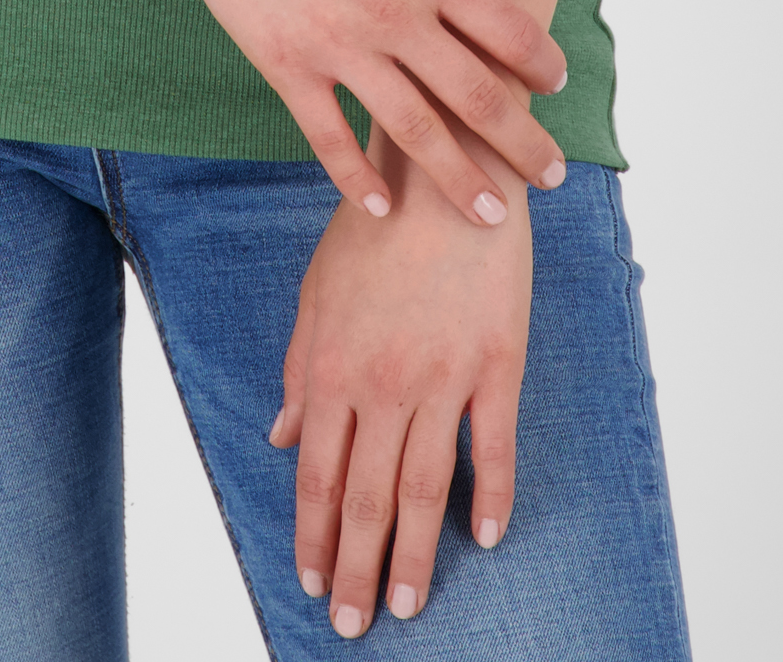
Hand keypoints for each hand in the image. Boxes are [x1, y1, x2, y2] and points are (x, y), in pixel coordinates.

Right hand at [138, 0, 566, 222]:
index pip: (508, 30)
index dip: (542, 63)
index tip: (555, 85)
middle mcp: (392, 13)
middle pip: (476, 95)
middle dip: (522, 143)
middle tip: (552, 176)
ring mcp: (338, 45)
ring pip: (414, 131)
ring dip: (459, 179)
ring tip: (491, 216)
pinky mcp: (285, 64)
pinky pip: (328, 136)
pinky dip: (356, 177)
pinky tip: (382, 206)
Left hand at [270, 132, 532, 634]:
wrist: (445, 167)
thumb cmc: (376, 225)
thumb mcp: (319, 290)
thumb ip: (302, 367)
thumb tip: (284, 436)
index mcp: (335, 366)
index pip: (319, 476)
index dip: (315, 536)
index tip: (312, 582)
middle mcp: (386, 382)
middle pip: (368, 499)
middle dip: (357, 569)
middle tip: (355, 624)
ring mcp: (445, 377)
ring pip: (425, 489)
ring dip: (414, 556)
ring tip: (406, 604)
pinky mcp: (499, 363)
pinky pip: (495, 447)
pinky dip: (491, 498)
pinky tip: (485, 538)